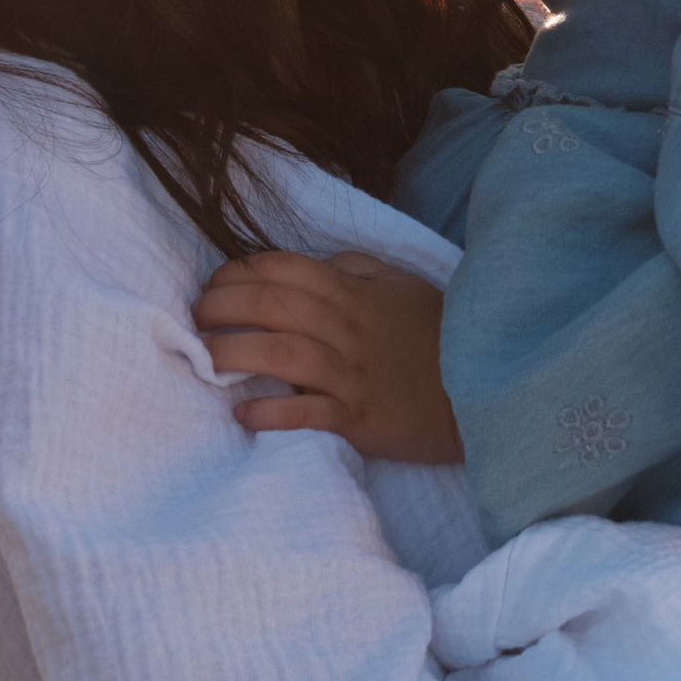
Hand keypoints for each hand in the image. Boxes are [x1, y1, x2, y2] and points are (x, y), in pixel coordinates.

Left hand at [194, 252, 464, 463]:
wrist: (484, 392)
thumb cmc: (439, 337)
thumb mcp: (404, 287)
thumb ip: (359, 268)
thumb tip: (319, 260)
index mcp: (356, 293)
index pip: (287, 268)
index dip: (241, 271)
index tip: (214, 283)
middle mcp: (350, 328)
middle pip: (275, 306)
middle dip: (225, 305)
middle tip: (196, 316)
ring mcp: (354, 375)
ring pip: (283, 355)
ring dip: (235, 354)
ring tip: (205, 360)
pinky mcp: (360, 419)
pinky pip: (308, 414)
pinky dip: (271, 412)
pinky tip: (243, 413)